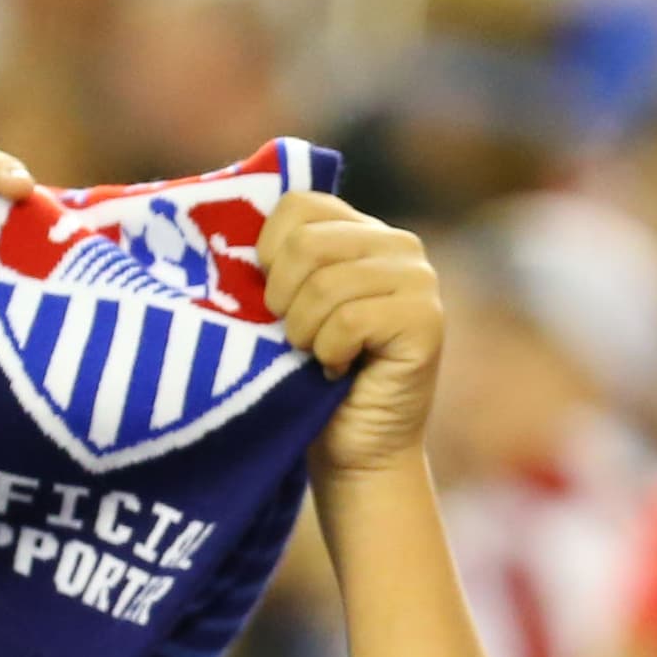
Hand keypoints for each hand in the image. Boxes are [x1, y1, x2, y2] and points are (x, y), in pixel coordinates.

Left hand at [268, 193, 443, 482]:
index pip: (298, 205)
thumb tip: (229, 230)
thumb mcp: (285, 306)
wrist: (356, 451)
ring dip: (305, 334)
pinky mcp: (426, 320)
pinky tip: (339, 369)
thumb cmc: (308, 378)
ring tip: (317, 356)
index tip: (272, 300)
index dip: (269, 254)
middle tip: (294, 337)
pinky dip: (329, 353)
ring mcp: (419, 280)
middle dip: (282, 300)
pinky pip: (350, 320)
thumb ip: (276, 261)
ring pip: (326, 285)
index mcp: (361, 230)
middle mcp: (399, 245)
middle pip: (307, 243)